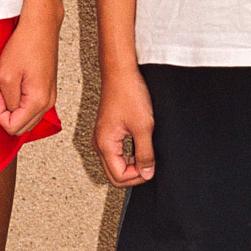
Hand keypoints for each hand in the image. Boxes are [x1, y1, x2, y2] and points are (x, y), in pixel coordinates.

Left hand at [0, 11, 59, 135]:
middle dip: (6, 115)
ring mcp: (50, 96)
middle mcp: (48, 103)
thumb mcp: (6, 76)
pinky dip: (21, 104)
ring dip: (14, 110)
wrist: (40, 27)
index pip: (14, 128)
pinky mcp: (48, 89)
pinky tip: (15, 89)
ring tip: (8, 90)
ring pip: (28, 119)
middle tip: (0, 94)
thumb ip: (7, 101)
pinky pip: (33, 108)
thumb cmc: (25, 45)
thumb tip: (9, 112)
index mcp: (39, 101)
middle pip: (23, 128)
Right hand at [94, 65, 155, 185]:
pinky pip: (115, 153)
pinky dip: (128, 155)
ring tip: (146, 154)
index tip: (150, 168)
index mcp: (105, 145)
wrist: (121, 73)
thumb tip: (147, 173)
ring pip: (115, 164)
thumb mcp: (143, 127)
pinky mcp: (107, 131)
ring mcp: (102, 137)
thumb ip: (145, 154)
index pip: (118, 177)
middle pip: (114, 174)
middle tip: (149, 165)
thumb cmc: (128, 93)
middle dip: (133, 174)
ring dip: (131, 165)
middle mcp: (99, 143)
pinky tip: (139, 147)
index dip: (137, 177)